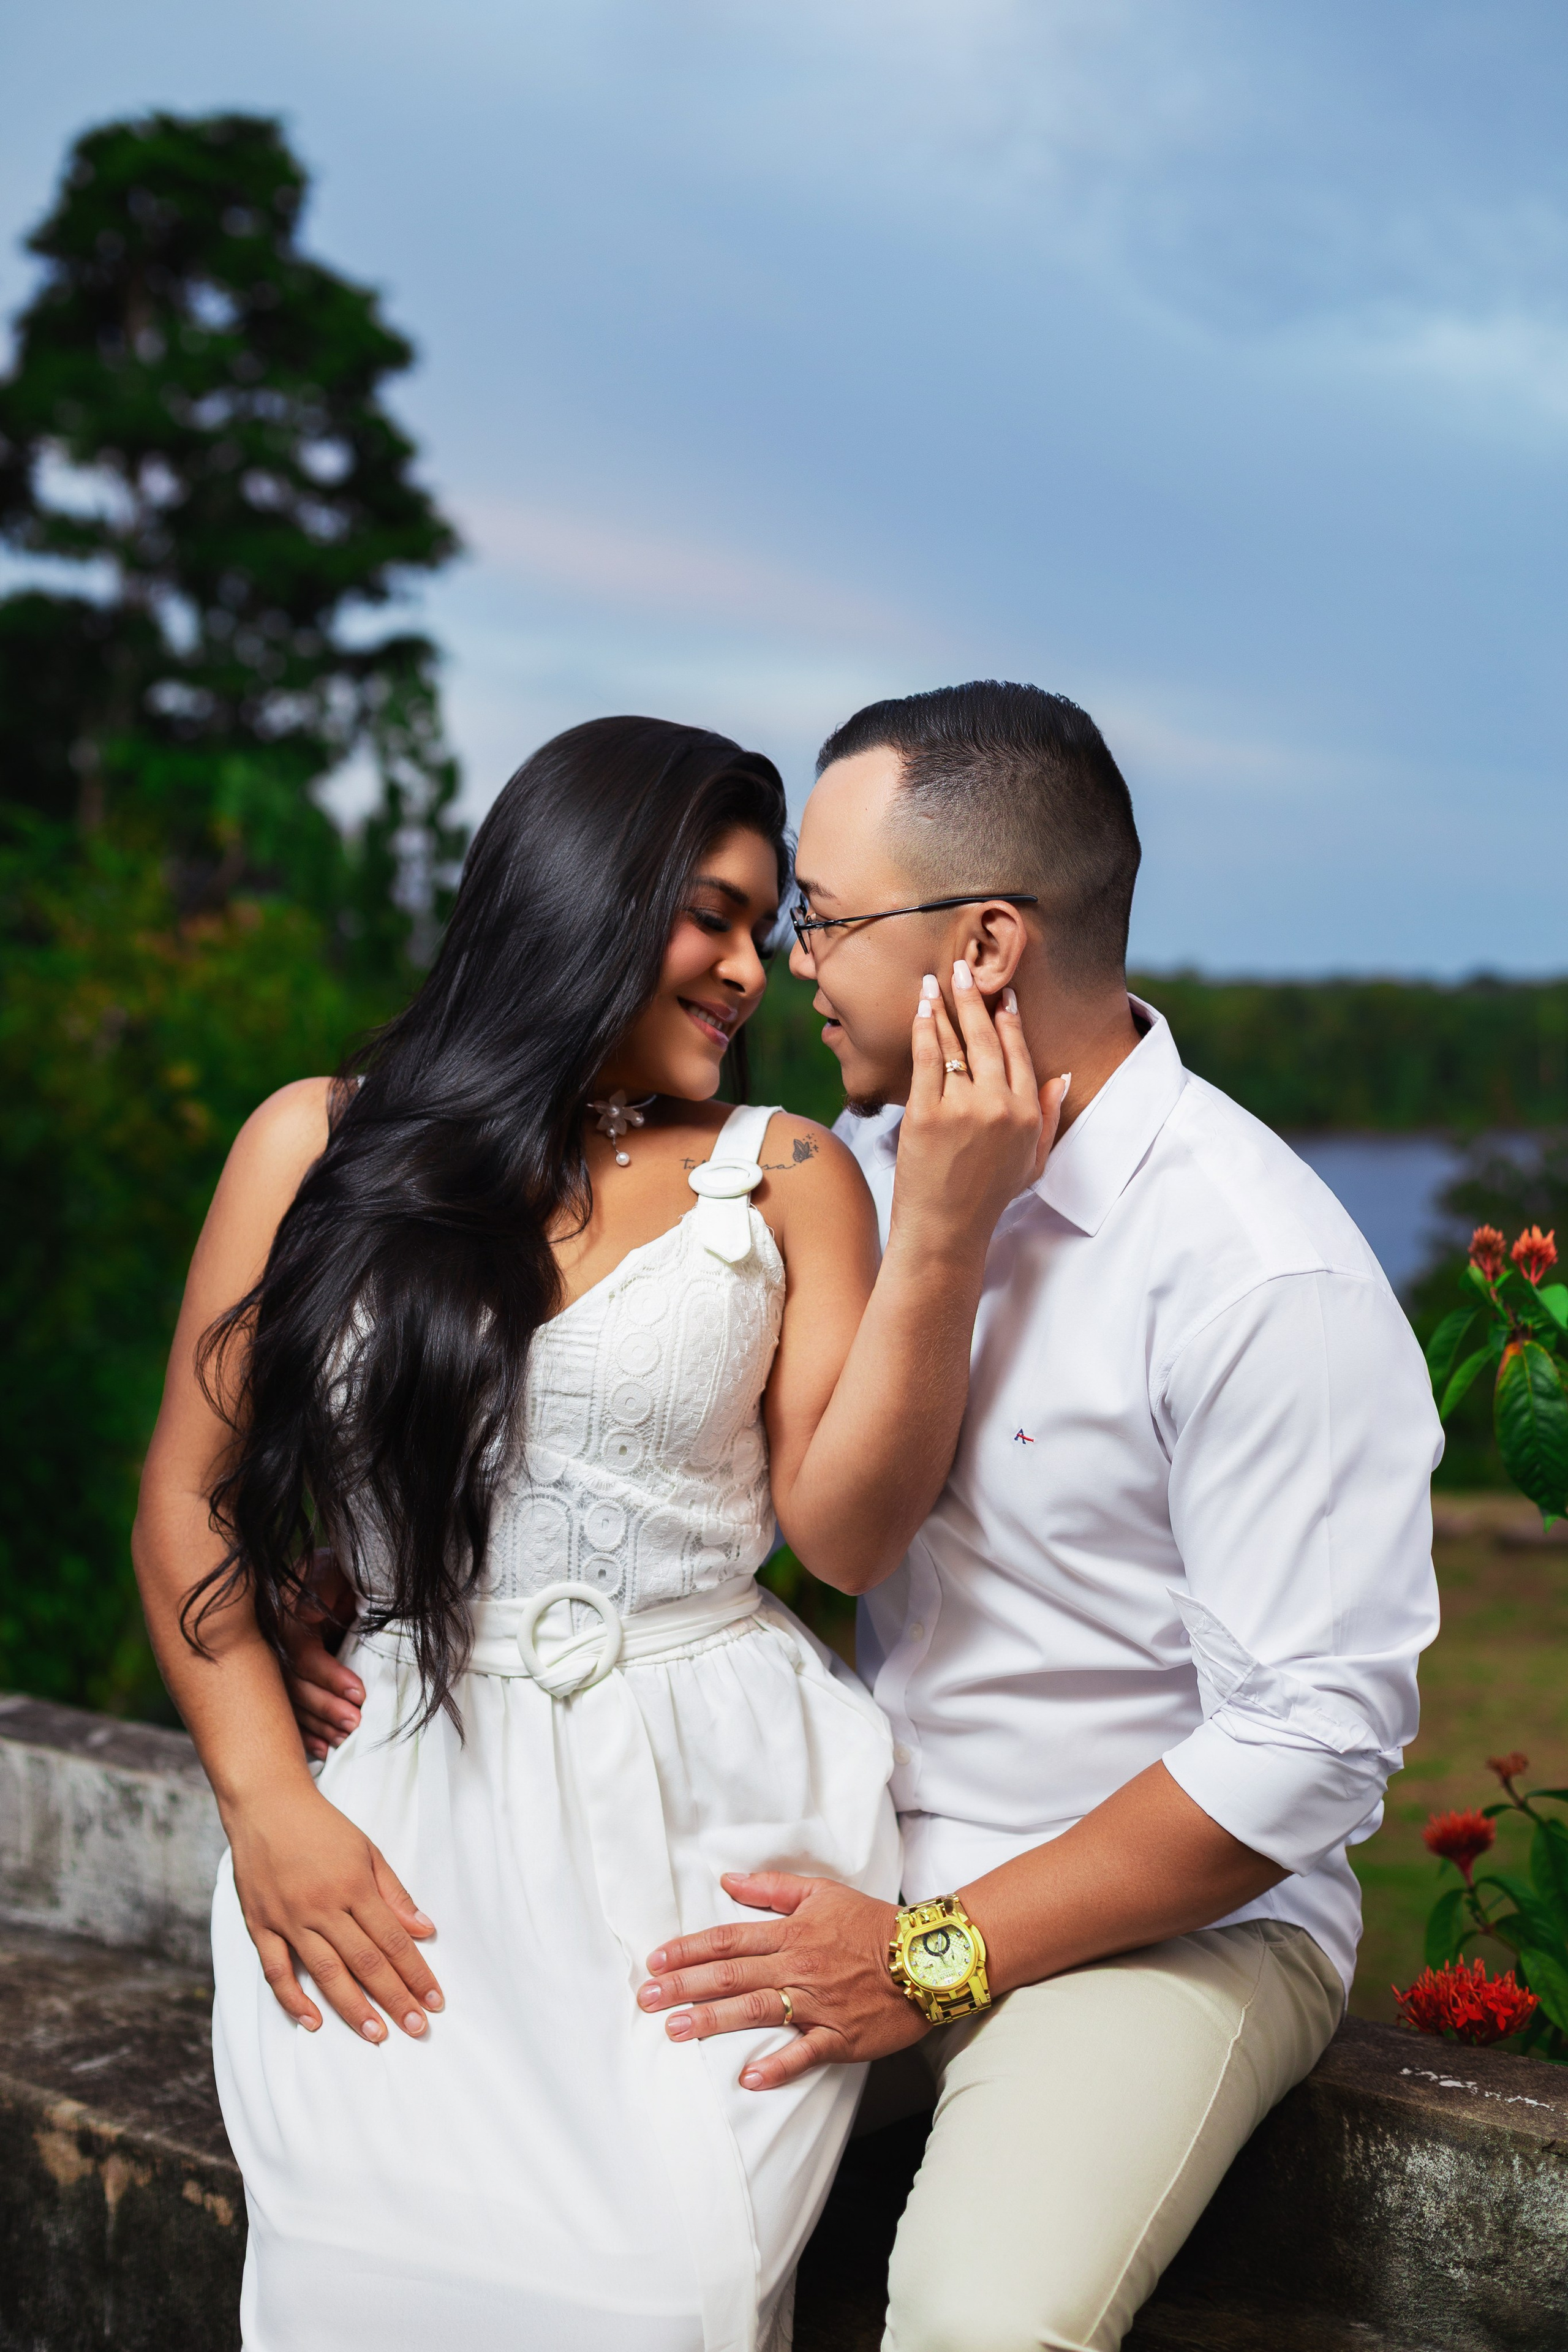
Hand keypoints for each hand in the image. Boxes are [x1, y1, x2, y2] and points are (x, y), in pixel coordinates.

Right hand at [228, 1783, 442, 2041]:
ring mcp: (288, 1918)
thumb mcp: (367, 1850)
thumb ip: (394, 1894)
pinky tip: (313, 2021)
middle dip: (394, 1998)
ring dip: (353, 2007)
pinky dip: (293, 1999)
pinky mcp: (260, 1925)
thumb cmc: (321, 1826)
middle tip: (415, 2029)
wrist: (265, 1803)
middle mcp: (322, 1906)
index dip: (416, 1973)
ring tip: (376, 2034)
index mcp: (354, 1886)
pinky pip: (276, 1971)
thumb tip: (425, 1930)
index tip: (434, 2001)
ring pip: (325, 1972)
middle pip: (365, 1961)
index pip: (393, 1940)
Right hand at [281, 1552, 362, 1761]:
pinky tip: (323, 1750)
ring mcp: (273, 1667)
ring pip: (289, 1705)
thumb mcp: (329, 1569)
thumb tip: (307, 1615)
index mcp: (284, 1619)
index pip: (302, 1656)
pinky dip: (305, 1736)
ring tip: (344, 1739)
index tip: (359, 1693)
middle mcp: (273, 1646)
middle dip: (324, 1708)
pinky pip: (286, 1715)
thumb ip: (321, 1586)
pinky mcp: (279, 1684)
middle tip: (354, 1724)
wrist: (323, 1575)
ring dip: (318, 1725)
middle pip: (293, 1687)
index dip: (330, 1676)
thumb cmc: (333, 1573)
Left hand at [636, 1871, 927, 2089]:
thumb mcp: (822, 1892)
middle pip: (730, 1975)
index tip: (655, 1961)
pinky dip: (778, 2065)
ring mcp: (817, 2003)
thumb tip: (728, 1879)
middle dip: (683, 1987)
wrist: (927, 1957)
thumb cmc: (872, 1923)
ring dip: (712, 2022)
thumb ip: (772, 1888)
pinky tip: (748, 2078)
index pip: (728, 1939)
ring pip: (755, 2010)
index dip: (688, 1950)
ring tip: (675, 2031)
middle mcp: (797, 1966)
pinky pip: (805, 2052)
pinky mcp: (840, 2036)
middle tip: (646, 1999)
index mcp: (790, 1933)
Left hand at [892, 966, 1066, 1256]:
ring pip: (956, 1043)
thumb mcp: (1033, 1161)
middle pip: (987, 1037)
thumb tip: (1062, 1076)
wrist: (946, 1229)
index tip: (1003, 995)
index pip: (1019, 1052)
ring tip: (938, 979)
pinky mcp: (927, 1112)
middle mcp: (1000, 1105)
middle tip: (964, 967)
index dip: (1009, 1020)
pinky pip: (926, 1058)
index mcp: (1027, 1113)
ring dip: (946, 1004)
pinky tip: (921, 1007)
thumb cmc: (988, 1197)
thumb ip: (1049, 1116)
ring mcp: (963, 1107)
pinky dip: (924, 1028)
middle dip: (976, 997)